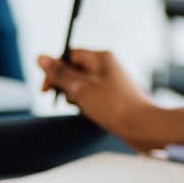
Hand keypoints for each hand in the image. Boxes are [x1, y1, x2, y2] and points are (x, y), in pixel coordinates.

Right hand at [36, 49, 151, 140]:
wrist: (142, 127)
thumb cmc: (114, 106)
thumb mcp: (81, 88)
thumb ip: (60, 74)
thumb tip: (40, 57)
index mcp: (100, 58)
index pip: (69, 56)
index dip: (54, 71)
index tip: (46, 89)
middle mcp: (106, 66)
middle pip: (74, 70)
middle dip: (67, 87)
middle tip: (72, 100)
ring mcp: (110, 81)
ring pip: (81, 85)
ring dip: (77, 97)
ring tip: (87, 108)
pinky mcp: (113, 96)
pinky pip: (92, 96)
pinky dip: (87, 104)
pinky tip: (93, 114)